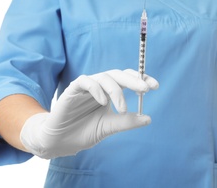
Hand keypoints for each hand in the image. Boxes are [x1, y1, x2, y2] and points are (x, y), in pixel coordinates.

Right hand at [20, 69, 158, 158]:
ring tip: (123, 108)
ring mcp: (86, 87)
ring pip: (104, 77)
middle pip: (118, 74)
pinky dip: (96, 89)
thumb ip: (126, 122)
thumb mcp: (109, 127)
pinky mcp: (72, 90)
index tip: (155, 86)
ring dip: (116, 91)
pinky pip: (85, 81)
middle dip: (133, 80)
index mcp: (109, 92)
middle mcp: (100, 86)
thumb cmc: (84, 132)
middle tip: (146, 89)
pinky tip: (103, 101)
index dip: (141, 79)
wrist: (61, 141)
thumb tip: (148, 118)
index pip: (127, 79)